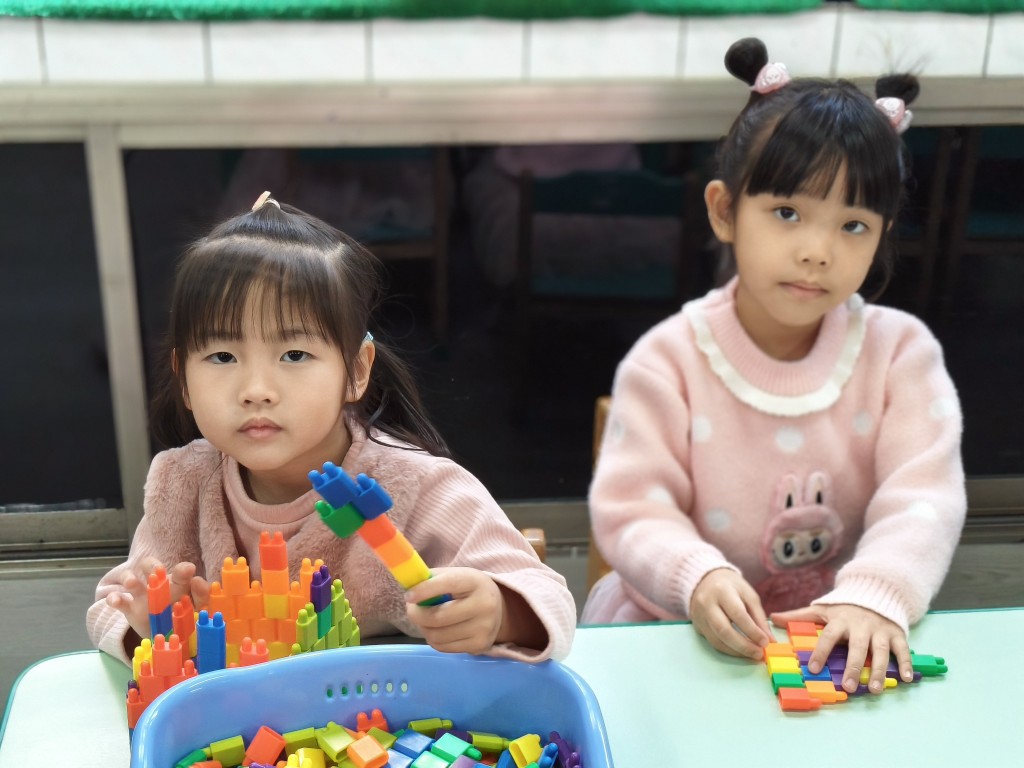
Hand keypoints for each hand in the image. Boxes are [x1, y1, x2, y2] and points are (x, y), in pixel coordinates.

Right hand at [105, 557, 204, 641]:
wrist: (166, 636)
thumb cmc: (184, 618)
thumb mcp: (198, 610)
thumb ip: (202, 596)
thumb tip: (198, 581)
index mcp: (178, 585)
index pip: (181, 573)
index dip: (183, 570)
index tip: (188, 570)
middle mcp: (158, 586)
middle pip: (151, 567)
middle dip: (152, 565)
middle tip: (157, 570)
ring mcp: (141, 597)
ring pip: (131, 580)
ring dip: (129, 578)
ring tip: (132, 583)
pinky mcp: (129, 609)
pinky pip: (118, 601)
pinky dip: (114, 598)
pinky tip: (115, 600)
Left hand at [404, 567, 509, 654]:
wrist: (498, 609)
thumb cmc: (468, 589)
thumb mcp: (456, 575)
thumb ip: (432, 579)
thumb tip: (408, 587)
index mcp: (475, 581)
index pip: (448, 584)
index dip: (425, 590)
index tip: (408, 596)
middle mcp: (484, 605)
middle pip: (438, 617)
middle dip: (417, 614)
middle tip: (412, 610)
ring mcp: (483, 628)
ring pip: (437, 635)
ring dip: (423, 628)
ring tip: (425, 620)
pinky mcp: (479, 646)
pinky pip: (443, 647)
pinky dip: (433, 639)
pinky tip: (438, 630)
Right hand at [689, 568, 772, 659]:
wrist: (706, 581)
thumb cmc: (731, 587)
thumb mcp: (748, 595)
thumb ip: (759, 617)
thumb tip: (769, 640)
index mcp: (722, 591)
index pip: (737, 615)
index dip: (752, 631)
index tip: (765, 642)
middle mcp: (706, 603)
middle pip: (723, 630)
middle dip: (743, 646)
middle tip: (758, 654)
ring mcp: (699, 616)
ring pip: (716, 640)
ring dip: (736, 651)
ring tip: (751, 654)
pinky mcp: (697, 626)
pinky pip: (712, 642)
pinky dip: (728, 650)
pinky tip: (740, 651)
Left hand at [769, 604, 913, 694]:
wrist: (875, 592)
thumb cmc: (844, 608)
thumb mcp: (822, 609)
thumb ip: (799, 616)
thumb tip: (772, 617)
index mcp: (840, 620)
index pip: (828, 636)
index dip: (821, 652)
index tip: (814, 669)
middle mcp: (861, 626)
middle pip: (857, 647)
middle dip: (853, 667)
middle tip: (847, 687)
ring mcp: (880, 630)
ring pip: (881, 651)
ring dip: (879, 670)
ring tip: (874, 689)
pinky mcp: (897, 634)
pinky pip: (902, 650)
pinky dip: (906, 664)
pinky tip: (906, 679)